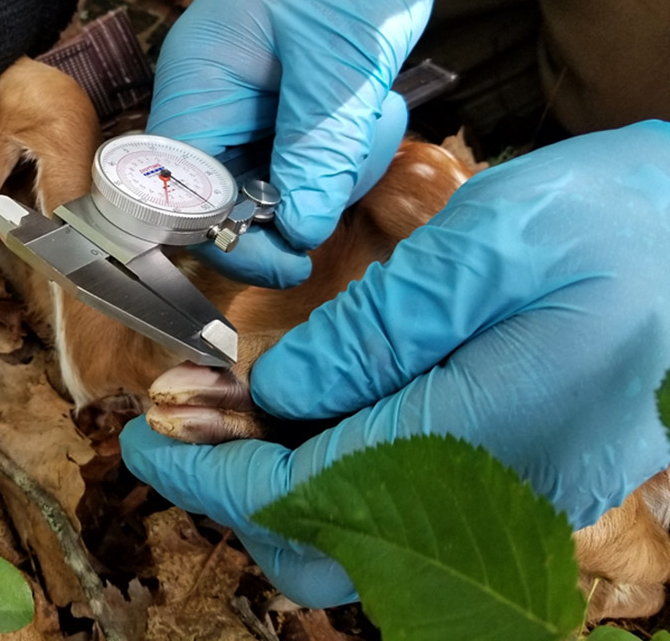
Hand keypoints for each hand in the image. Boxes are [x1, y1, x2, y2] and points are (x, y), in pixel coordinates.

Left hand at [121, 122, 669, 606]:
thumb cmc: (619, 219)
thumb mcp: (487, 244)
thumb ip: (377, 329)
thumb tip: (279, 389)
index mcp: (491, 436)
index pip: (308, 497)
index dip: (213, 476)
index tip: (148, 438)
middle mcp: (507, 498)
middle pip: (330, 547)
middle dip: (234, 490)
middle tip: (183, 422)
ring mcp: (521, 500)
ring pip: (363, 535)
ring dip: (278, 479)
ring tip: (231, 404)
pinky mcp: (524, 478)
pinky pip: (405, 507)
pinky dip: (334, 470)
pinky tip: (309, 406)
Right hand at [146, 0, 448, 286]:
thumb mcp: (342, 55)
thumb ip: (318, 148)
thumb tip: (300, 233)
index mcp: (198, 84)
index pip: (178, 196)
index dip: (225, 240)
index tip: (293, 256)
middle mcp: (206, 104)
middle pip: (225, 203)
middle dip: (294, 206)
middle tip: (351, 169)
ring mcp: (239, 109)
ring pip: (269, 191)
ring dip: (328, 177)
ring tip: (372, 118)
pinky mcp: (274, 112)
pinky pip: (297, 165)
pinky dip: (337, 158)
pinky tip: (370, 113)